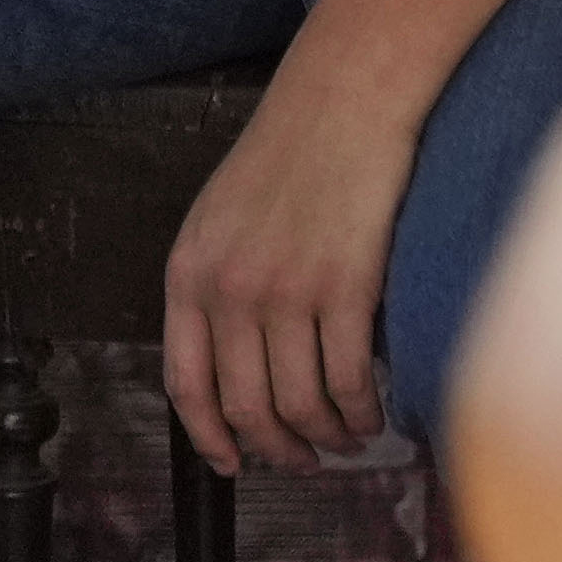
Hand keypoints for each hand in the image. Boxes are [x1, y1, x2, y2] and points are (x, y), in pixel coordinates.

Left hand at [163, 54, 429, 471]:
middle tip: (304, 460)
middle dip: (279, 449)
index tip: (232, 461)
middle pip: (247, 407)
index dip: (210, 436)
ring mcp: (287, 290)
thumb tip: (232, 363)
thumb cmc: (289, 153)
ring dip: (327, 437)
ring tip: (347, 439)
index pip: (186, 383)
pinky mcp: (346, 287)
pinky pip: (349, 380)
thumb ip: (214, 286)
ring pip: (301, 404)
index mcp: (189, 273)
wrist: (343, 100)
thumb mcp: (219, 217)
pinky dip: (364, 411)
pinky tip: (375, 413)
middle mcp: (230, 289)